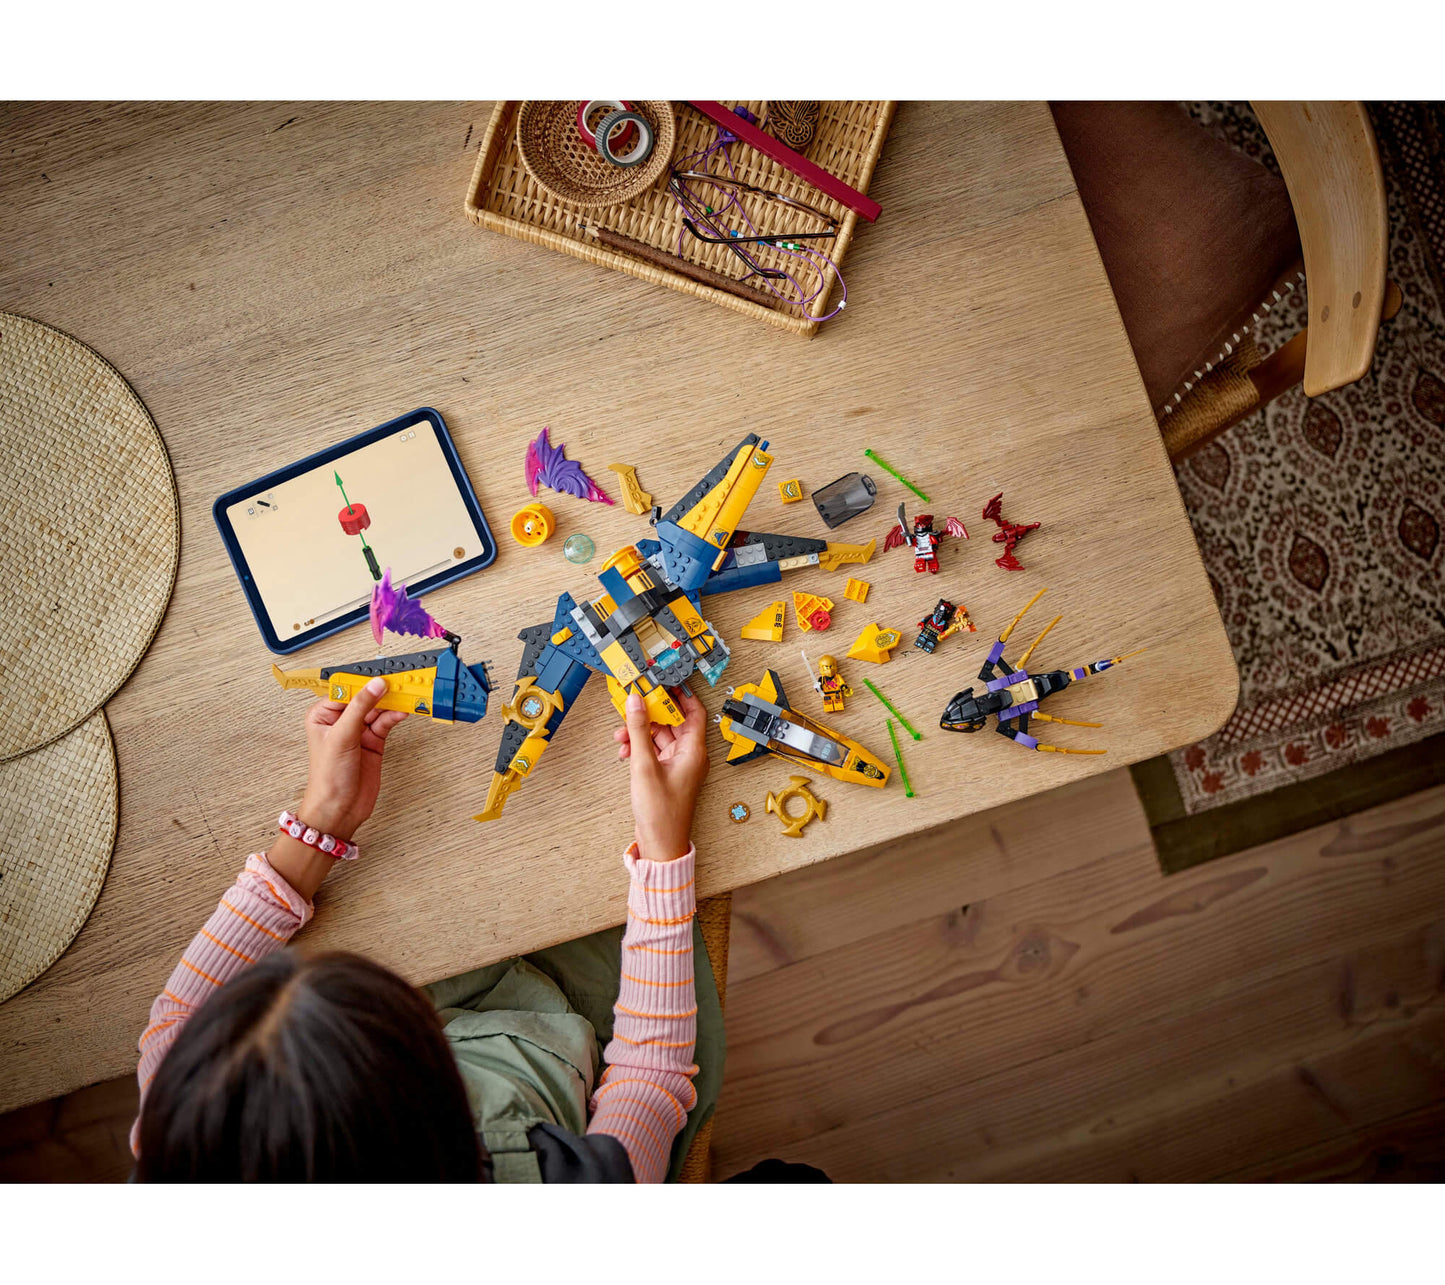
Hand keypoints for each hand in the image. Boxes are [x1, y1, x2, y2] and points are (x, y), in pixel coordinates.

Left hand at [298, 677, 407, 841]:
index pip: (345, 690)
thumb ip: (361, 707)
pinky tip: (403, 711)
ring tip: (406, 695)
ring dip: (392, 703)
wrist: (339, 809)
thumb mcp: (342, 736)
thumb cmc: (327, 777)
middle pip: (365, 697)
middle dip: (381, 691)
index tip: (380, 674)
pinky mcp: (373, 742)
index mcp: (323, 715)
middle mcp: (341, 721)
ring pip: (378, 709)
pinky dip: (395, 716)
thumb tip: (375, 685)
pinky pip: (386, 722)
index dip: (363, 682)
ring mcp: (358, 731)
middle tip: (399, 682)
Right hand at [613, 687, 708, 862]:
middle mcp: (689, 755)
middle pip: (672, 722)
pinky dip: (639, 748)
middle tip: (632, 705)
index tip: (663, 682)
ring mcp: (677, 765)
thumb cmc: (661, 813)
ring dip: (639, 732)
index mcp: (693, 751)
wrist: (660, 844)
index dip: (680, 695)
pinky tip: (625, 752)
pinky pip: (654, 751)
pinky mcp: (665, 774)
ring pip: (659, 736)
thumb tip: (636, 701)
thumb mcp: (644, 766)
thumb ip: (638, 731)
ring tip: (621, 736)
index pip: (693, 711)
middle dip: (650, 714)